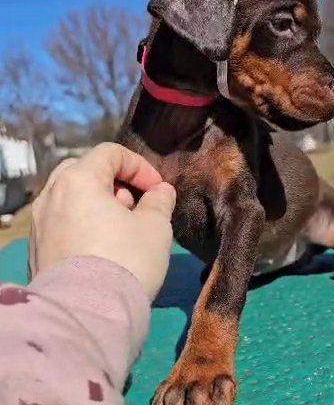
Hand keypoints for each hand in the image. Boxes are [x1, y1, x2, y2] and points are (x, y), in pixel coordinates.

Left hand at [29, 142, 175, 299]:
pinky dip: (84, 222)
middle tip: (135, 205)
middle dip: (116, 182)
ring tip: (121, 227)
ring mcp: (39, 224)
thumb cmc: (127, 259)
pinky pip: (63, 221)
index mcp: (78, 181)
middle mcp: (51, 196)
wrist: (88, 315)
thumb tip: (160, 192)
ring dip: (99, 202)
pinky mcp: (37, 250)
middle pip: (85, 170)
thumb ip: (159, 201)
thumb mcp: (155, 226)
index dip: (140, 166)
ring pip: (72, 197)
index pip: (110, 153)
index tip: (157, 189)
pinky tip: (103, 246)